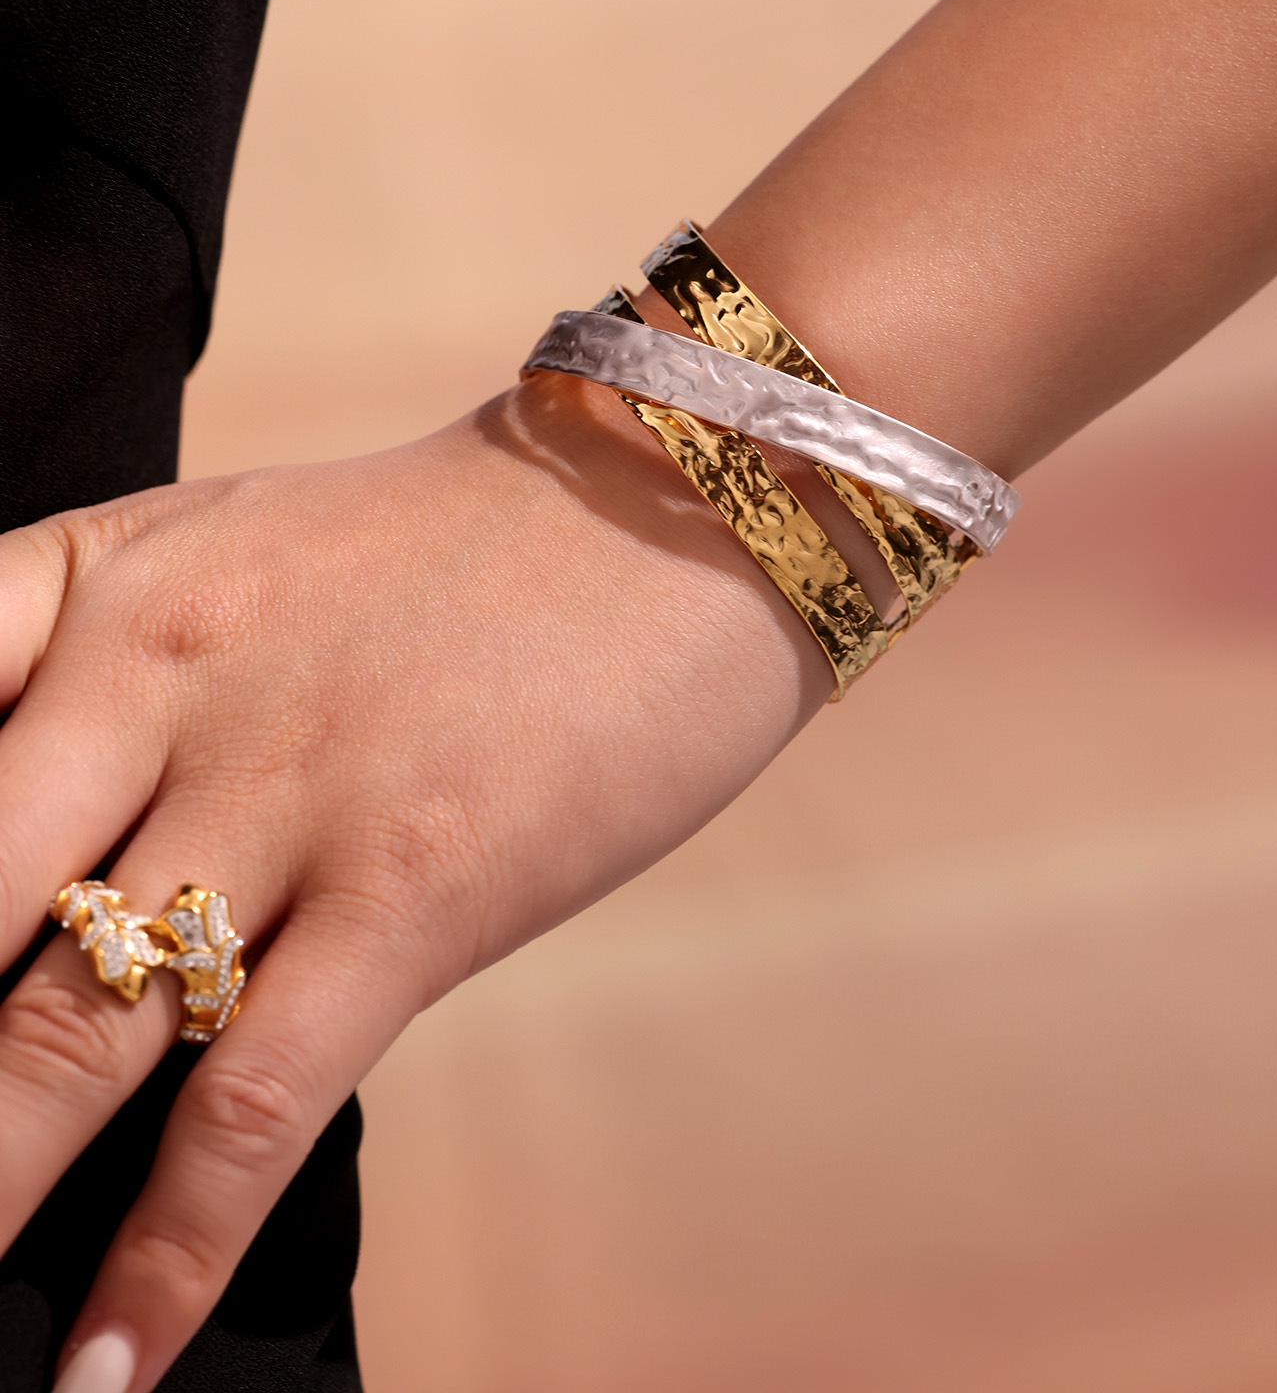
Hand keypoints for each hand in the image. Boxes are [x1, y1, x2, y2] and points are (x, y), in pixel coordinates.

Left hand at [0, 374, 823, 1390]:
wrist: (681, 500)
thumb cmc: (463, 549)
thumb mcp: (248, 559)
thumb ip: (118, 682)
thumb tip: (37, 859)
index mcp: (106, 579)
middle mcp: (162, 675)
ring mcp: (286, 787)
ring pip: (58, 1036)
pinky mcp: (413, 887)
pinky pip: (252, 1102)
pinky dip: (165, 1256)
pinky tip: (109, 1364)